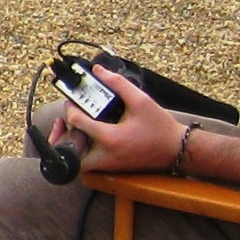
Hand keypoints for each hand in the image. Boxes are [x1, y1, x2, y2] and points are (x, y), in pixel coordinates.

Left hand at [61, 66, 185, 175]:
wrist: (177, 149)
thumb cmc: (160, 127)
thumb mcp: (141, 100)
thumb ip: (117, 84)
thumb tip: (98, 71)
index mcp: (110, 138)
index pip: (77, 122)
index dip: (70, 108)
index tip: (71, 100)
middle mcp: (106, 156)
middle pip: (70, 150)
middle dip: (63, 135)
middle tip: (64, 121)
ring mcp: (108, 165)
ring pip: (78, 160)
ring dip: (72, 145)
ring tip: (74, 128)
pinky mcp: (112, 168)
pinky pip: (88, 163)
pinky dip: (83, 151)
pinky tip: (88, 136)